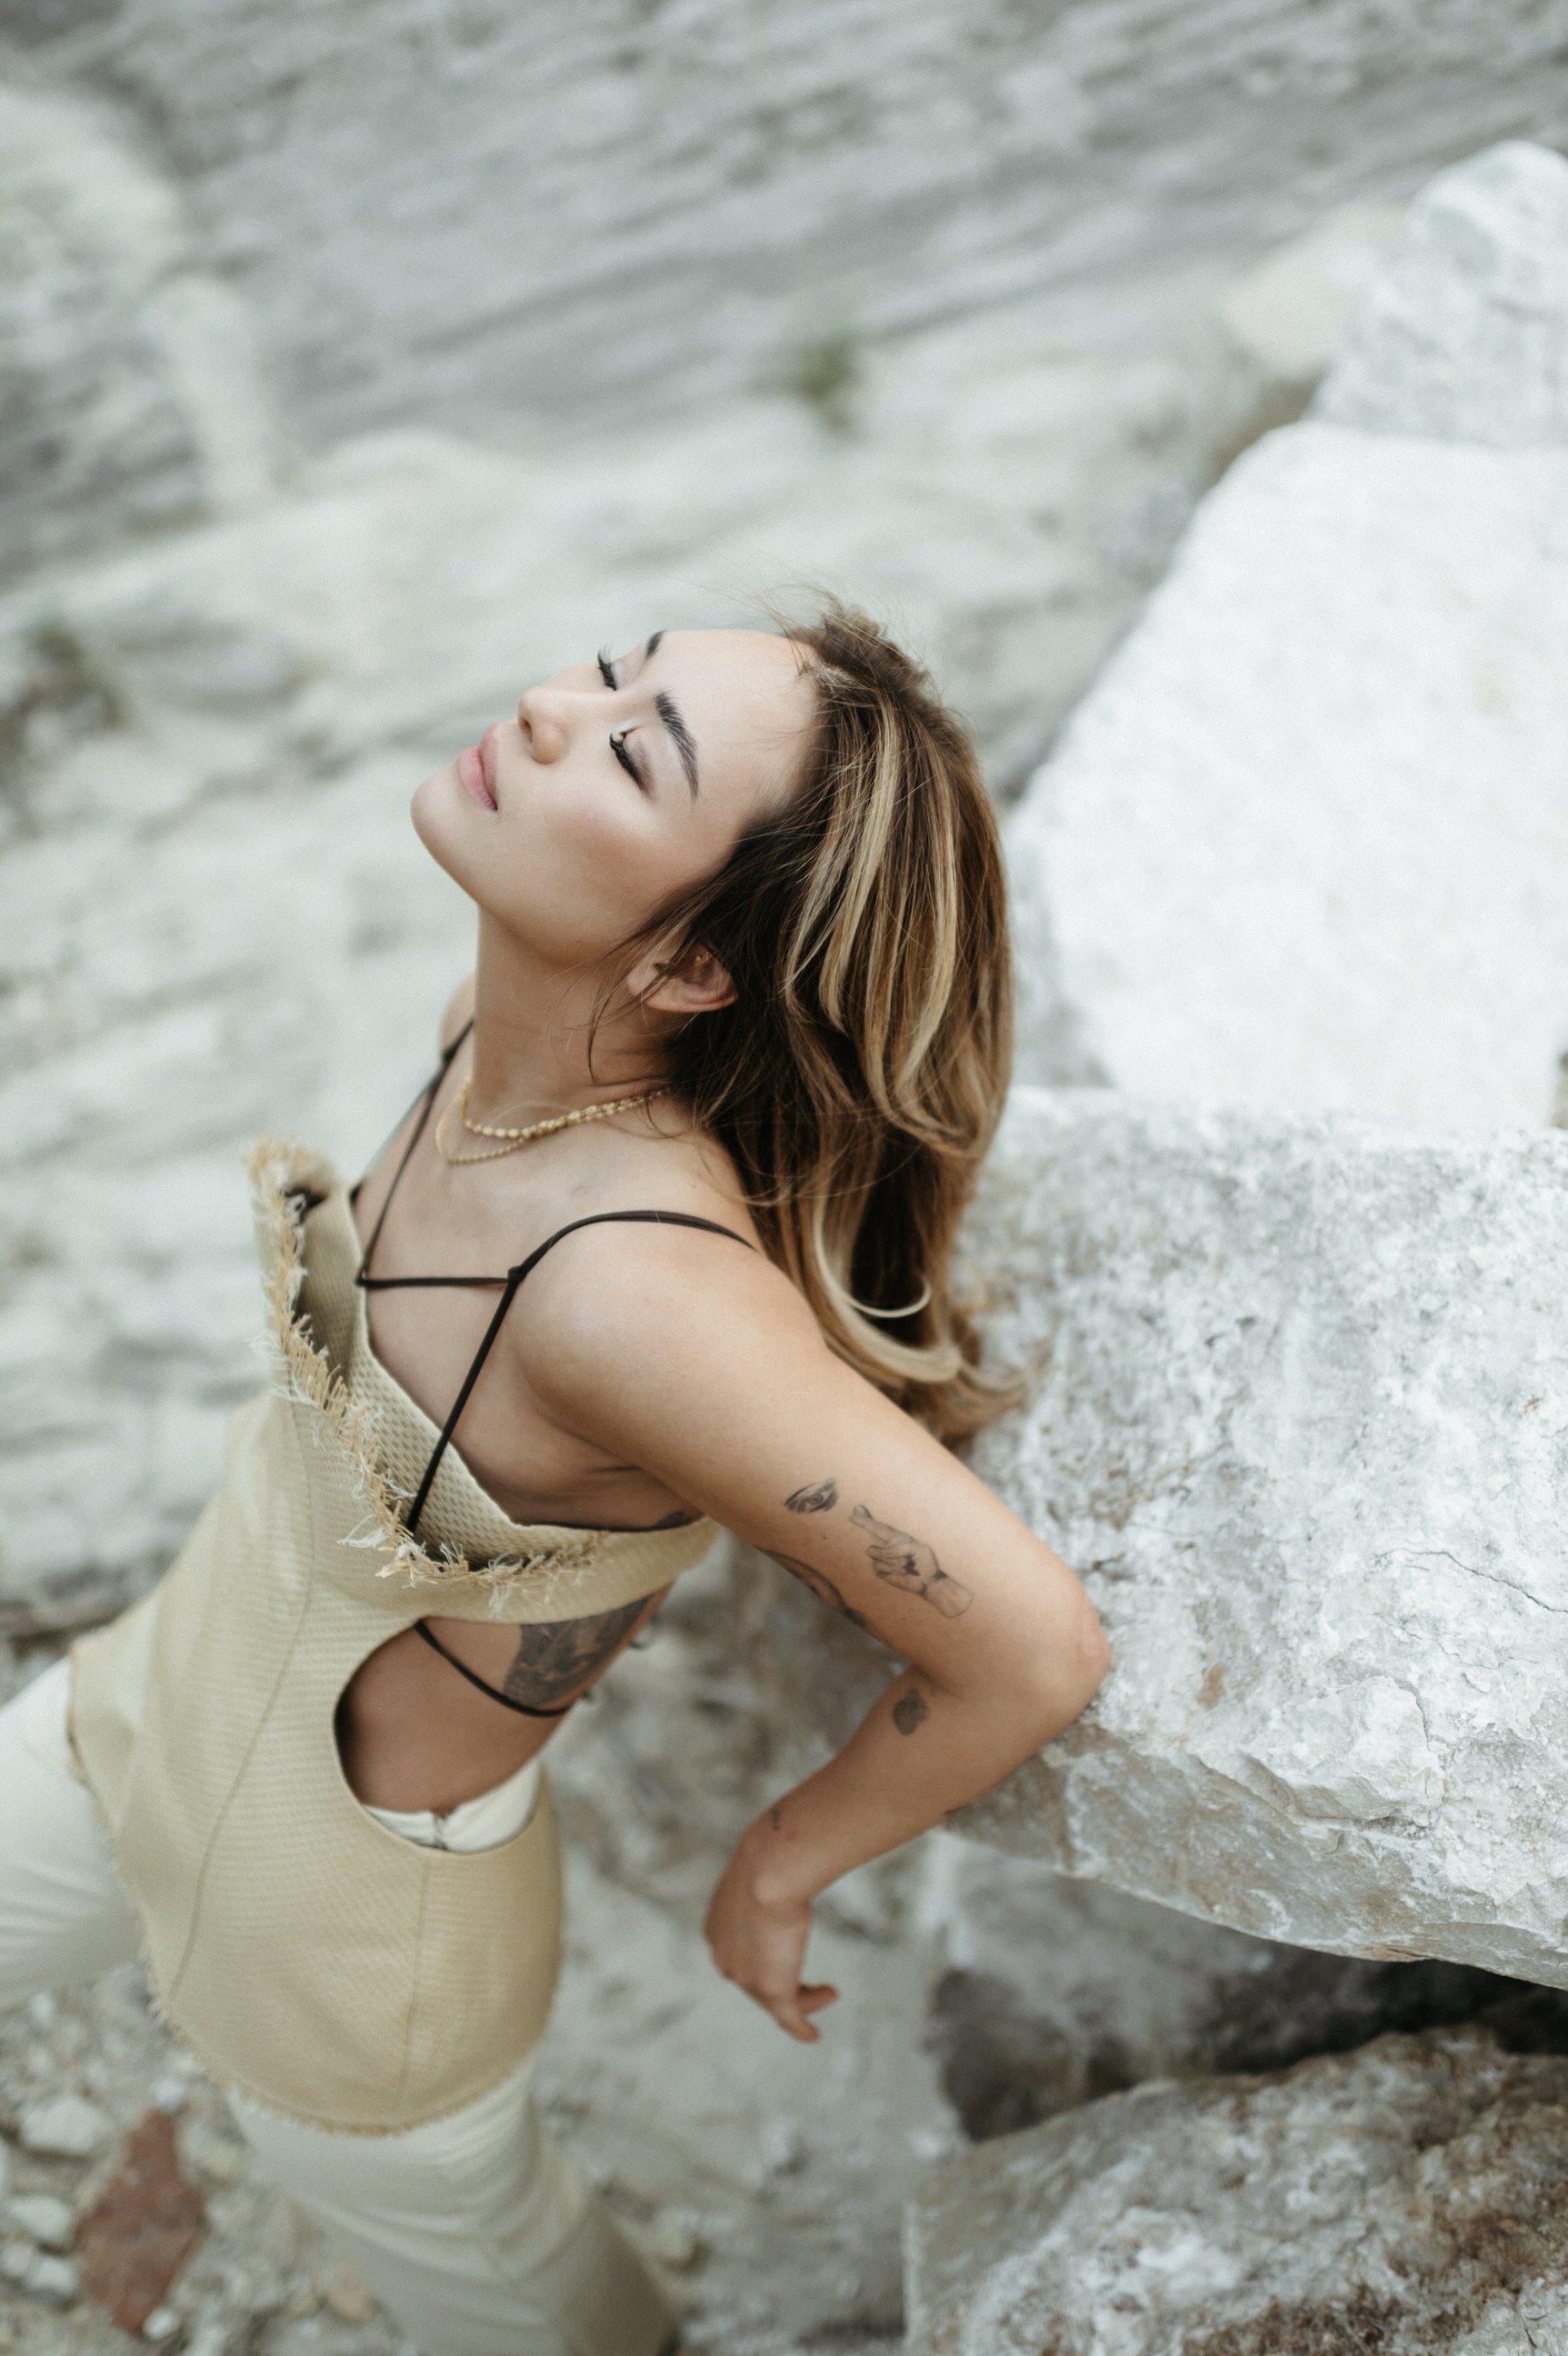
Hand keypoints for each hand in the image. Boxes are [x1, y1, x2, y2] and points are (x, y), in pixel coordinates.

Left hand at [703, 1828, 838, 2042]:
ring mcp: (745, 1977)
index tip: (786, 1952)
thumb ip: (770, 1871)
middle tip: (810, 1979)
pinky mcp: (769, 1989)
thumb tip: (787, 1849)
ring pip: (775, 1998)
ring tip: (829, 1992)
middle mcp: (724, 1956)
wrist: (768, 1872)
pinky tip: (812, 2035)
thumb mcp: (763, 1867)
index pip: (741, 1952)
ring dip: (803, 1998)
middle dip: (784, 1978)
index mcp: (717, 1928)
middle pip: (756, 1978)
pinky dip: (799, 2028)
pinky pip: (787, 2017)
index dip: (764, 1955)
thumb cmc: (770, 1859)